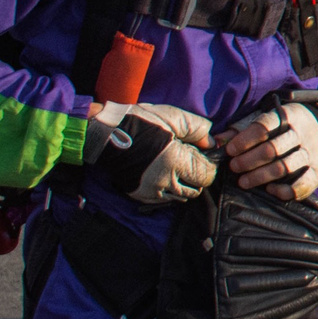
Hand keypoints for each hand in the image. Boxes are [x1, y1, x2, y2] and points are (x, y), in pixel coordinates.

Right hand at [86, 109, 216, 204]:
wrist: (105, 133)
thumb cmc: (141, 122)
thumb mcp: (174, 118)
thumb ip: (199, 130)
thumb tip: (212, 144)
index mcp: (175, 162)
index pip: (207, 175)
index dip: (209, 165)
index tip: (203, 156)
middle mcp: (164, 182)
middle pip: (195, 189)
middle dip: (198, 176)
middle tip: (191, 161)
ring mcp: (150, 191)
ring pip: (180, 197)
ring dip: (183, 185)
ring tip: (177, 168)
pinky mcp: (139, 195)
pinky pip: (163, 200)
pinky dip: (168, 191)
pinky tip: (164, 175)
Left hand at [222, 103, 317, 200]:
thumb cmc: (284, 127)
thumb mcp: (268, 120)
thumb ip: (241, 130)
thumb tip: (217, 142)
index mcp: (288, 116)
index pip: (264, 126)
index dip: (244, 140)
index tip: (230, 150)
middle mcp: (302, 134)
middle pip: (273, 148)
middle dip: (249, 160)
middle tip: (234, 167)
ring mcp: (311, 153)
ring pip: (285, 166)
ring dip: (260, 176)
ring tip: (243, 181)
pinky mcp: (317, 171)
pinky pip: (303, 184)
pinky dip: (285, 189)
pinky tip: (270, 189)